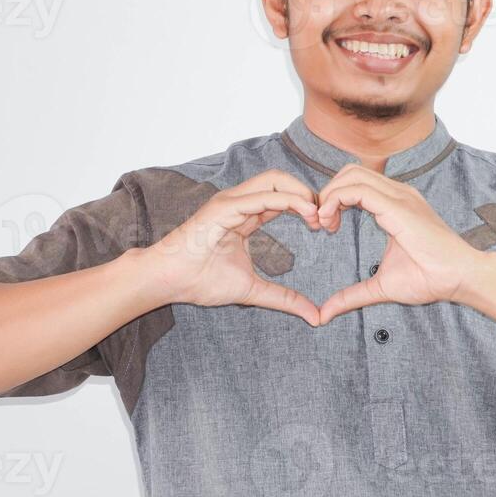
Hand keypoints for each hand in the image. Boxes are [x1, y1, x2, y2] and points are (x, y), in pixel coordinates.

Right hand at [143, 168, 322, 325]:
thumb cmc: (200, 281)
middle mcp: (238, 202)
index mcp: (245, 214)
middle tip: (327, 218)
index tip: (325, 226)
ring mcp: (230, 201)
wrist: (168, 281)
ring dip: (301, 193)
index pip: (282, 197)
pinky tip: (306, 212)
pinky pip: (261, 197)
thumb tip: (314, 316)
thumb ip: (284, 299)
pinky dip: (287, 200)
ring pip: (274, 180)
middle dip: (308, 193)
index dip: (307, 206)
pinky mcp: (223, 207)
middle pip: (281, 180)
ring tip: (318, 214)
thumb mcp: (253, 291)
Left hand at [314, 163, 487, 324]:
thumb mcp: (380, 287)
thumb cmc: (429, 279)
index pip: (356, 183)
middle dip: (328, 192)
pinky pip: (357, 189)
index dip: (333, 199)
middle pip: (351, 171)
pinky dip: (336, 199)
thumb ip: (351, 296)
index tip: (325, 227)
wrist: (459, 277)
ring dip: (329, 194)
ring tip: (324, 222)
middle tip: (320, 223)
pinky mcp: (398, 206)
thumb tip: (325, 314)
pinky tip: (330, 221)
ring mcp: (399, 196)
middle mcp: (397, 193)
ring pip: (352, 174)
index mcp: (395, 204)